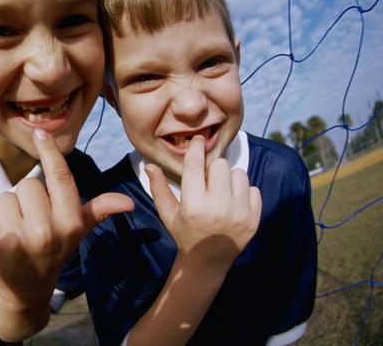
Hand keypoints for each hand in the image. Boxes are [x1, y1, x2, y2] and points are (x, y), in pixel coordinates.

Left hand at [0, 128, 133, 339]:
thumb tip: (129, 203)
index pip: (61, 177)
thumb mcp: (78, 231)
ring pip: (4, 197)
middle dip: (26, 200)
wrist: (26, 290)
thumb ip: (99, 210)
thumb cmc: (54, 251)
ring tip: (14, 233)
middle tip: (30, 223)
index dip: (50, 152)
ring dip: (5, 212)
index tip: (40, 133)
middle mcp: (46, 231)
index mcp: (70, 223)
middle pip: (27, 185)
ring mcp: (17, 238)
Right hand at [146, 135, 261, 271]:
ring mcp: (239, 213)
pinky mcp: (254, 219)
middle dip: (213, 168)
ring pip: (239, 174)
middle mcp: (218, 207)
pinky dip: (244, 193)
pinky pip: (253, 189)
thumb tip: (150, 165)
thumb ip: (158, 188)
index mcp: (194, 204)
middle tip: (208, 180)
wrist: (208, 262)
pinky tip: (233, 203)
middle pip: (220, 165)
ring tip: (221, 192)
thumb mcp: (167, 213)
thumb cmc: (184, 234)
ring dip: (229, 179)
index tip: (198, 140)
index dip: (197, 148)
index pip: (196, 164)